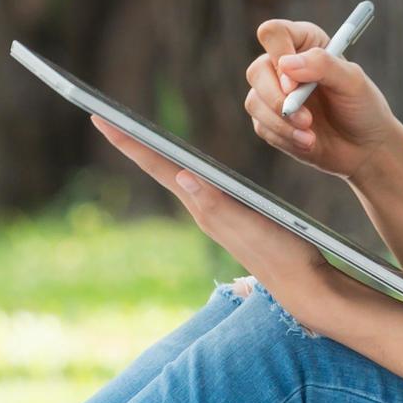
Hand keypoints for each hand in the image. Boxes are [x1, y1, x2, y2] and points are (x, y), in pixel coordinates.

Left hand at [90, 116, 326, 291]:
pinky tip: (181, 163)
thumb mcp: (252, 226)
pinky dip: (178, 167)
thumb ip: (216, 204)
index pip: (158, 166)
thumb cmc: (284, 253)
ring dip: (150, 153)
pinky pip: (193, 184)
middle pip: (158, 168)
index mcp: (203, 206)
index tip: (100, 117)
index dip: (129, 142)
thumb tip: (182, 175)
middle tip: (103, 116)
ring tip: (130, 133)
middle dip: (131, 141)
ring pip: (173, 176)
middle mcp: (202, 209)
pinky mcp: (228, 216)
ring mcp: (214, 214)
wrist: (303, 286)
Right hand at [244, 18, 402, 185]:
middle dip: (277, 98)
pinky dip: (284, 137)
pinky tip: (307, 142)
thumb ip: (323, 65)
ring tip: (310, 136)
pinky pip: (261, 126)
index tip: (294, 84)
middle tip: (305, 118)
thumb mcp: (353, 82)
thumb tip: (285, 65)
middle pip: (257, 70)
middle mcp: (284, 66)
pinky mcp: (269, 121)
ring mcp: (274, 94)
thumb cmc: (363, 108)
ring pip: (254, 101)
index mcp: (305, 44)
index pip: (274, 34)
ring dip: (282, 123)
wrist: (365, 148)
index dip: (278, 55)